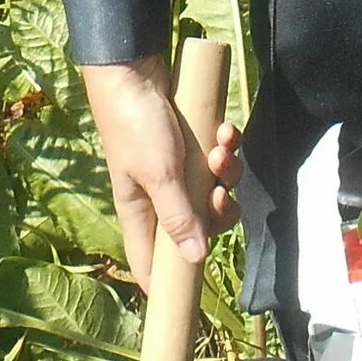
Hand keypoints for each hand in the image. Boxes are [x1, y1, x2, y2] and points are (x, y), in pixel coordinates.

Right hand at [81, 57, 241, 279]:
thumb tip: (195, 259)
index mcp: (140, 211)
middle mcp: (159, 195)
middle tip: (220, 189)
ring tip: (222, 148)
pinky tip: (224, 130)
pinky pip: (217, 157)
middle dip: (219, 209)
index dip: (171, 283)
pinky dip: (225, 146)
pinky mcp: (190, 144)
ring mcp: (177, 169)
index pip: (151, 264)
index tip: (194, 293)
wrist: (134, 67)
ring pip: (214, 189)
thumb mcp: (158, 174)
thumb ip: (178, 215)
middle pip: (199, 226)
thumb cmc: (136, 123)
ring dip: (227, 171)